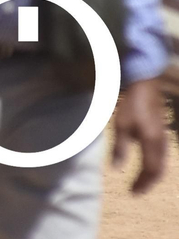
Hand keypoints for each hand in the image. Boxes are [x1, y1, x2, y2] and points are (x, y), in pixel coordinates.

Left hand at [112, 78, 168, 193]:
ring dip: (151, 174)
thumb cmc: (131, 105)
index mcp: (152, 143)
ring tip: (139, 182)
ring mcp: (163, 137)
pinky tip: (145, 164)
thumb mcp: (121, 125)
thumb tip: (116, 168)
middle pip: (159, 170)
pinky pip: (161, 155)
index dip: (144, 184)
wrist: (145, 86)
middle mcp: (161, 143)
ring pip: (162, 163)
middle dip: (148, 182)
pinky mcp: (161, 132)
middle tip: (136, 191)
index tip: (133, 193)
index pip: (151, 170)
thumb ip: (120, 148)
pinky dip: (154, 165)